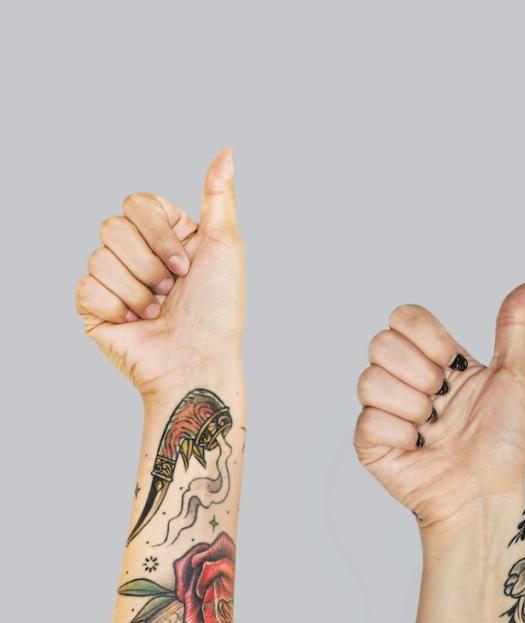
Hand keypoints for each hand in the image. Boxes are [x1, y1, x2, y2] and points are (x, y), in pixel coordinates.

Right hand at [75, 150, 242, 397]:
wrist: (197, 361)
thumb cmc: (219, 308)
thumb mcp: (225, 245)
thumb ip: (218, 196)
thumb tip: (228, 151)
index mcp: (167, 234)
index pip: (137, 203)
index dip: (159, 233)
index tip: (187, 264)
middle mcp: (138, 253)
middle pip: (112, 226)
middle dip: (150, 264)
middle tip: (173, 290)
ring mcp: (112, 278)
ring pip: (99, 257)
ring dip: (138, 290)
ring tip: (159, 311)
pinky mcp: (93, 306)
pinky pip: (87, 287)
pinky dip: (118, 307)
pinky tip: (137, 323)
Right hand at [354, 283, 524, 529]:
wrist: (489, 492)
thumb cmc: (505, 442)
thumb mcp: (516, 378)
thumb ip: (512, 327)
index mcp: (437, 360)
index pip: (405, 318)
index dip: (430, 338)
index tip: (456, 365)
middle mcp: (407, 381)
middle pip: (381, 343)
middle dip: (421, 373)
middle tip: (444, 400)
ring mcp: (386, 411)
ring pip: (368, 379)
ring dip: (413, 406)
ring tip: (433, 427)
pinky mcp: (370, 444)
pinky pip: (368, 420)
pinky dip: (402, 435)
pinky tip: (421, 447)